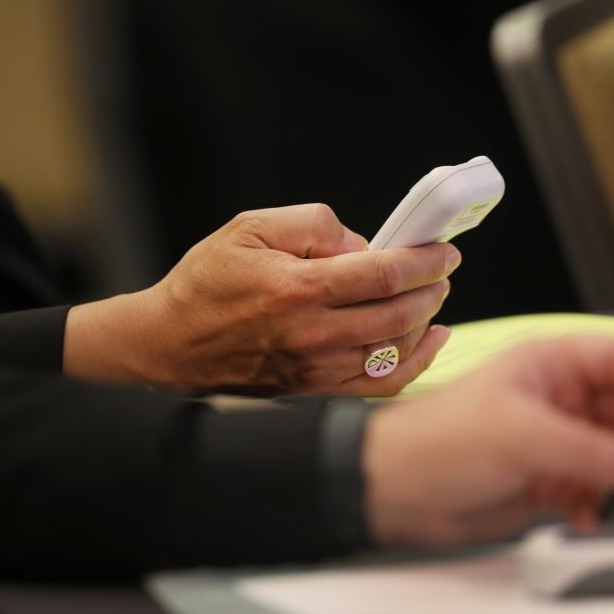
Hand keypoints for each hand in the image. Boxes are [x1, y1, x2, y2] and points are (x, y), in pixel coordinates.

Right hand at [63, 204, 459, 394]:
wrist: (170, 343)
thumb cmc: (206, 283)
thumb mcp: (250, 227)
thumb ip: (312, 224)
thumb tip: (360, 244)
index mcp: (297, 289)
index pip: (383, 273)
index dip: (423, 260)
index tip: (443, 250)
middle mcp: (312, 334)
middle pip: (398, 313)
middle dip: (431, 288)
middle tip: (442, 270)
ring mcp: (316, 368)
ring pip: (395, 350)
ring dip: (425, 321)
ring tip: (432, 297)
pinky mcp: (314, 389)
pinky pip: (379, 383)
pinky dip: (413, 362)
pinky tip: (427, 341)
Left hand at [363, 336, 613, 547]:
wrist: (397, 488)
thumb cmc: (436, 438)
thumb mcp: (516, 432)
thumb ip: (584, 448)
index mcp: (548, 365)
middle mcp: (557, 399)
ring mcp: (553, 440)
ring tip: (610, 502)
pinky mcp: (547, 479)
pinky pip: (593, 489)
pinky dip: (597, 504)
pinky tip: (584, 515)